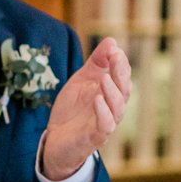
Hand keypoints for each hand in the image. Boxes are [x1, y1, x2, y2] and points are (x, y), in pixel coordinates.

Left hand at [42, 37, 131, 180]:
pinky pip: (105, 125)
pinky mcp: (95, 137)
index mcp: (111, 93)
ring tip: (104, 78)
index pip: (122, 76)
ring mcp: (105, 122)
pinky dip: (103, 112)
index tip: (113, 49)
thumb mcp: (81, 81)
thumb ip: (96, 62)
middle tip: (115, 57)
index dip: (120, 63)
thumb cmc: (73, 110)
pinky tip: (97, 99)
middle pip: (124, 90)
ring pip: (117, 107)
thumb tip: (112, 41)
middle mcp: (112, 108)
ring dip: (112, 91)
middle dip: (120, 73)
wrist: (55, 140)